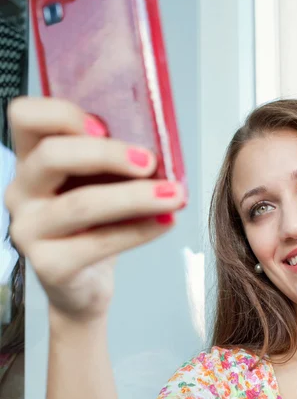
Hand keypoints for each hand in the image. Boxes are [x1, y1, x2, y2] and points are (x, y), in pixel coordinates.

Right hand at [4, 97, 184, 321]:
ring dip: (135, 197)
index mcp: (31, 161)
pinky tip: (165, 222)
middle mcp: (21, 192)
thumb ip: (111, 164)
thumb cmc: (93, 227)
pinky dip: (139, 231)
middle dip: (108, 154)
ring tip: (173, 195)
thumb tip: (157, 147)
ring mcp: (29, 231)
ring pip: (81, 204)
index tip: (104, 124)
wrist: (83, 285)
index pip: (25, 116)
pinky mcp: (49, 265)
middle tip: (149, 162)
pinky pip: (98, 243)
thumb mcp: (97, 186)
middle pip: (52, 156)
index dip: (60, 113)